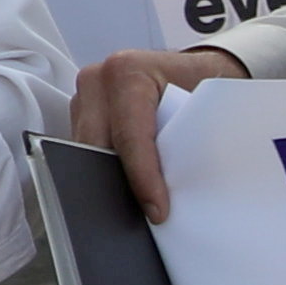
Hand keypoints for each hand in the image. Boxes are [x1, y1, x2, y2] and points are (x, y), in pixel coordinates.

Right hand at [72, 43, 246, 217]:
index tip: (157, 211)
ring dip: (111, 179)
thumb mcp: (203, 103)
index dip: (143, 178)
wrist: (197, 68)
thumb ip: (188, 138)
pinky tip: (128, 187)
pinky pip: (88, 149)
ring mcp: (85, 97)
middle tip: (147, 216)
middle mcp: (98, 80)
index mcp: (128, 71)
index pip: (130, 136)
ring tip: (139, 206)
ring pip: (87, 153)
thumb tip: (182, 188)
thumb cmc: (203, 83)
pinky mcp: (82, 112)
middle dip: (122, 185)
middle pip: (98, 148)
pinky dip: (109, 169)